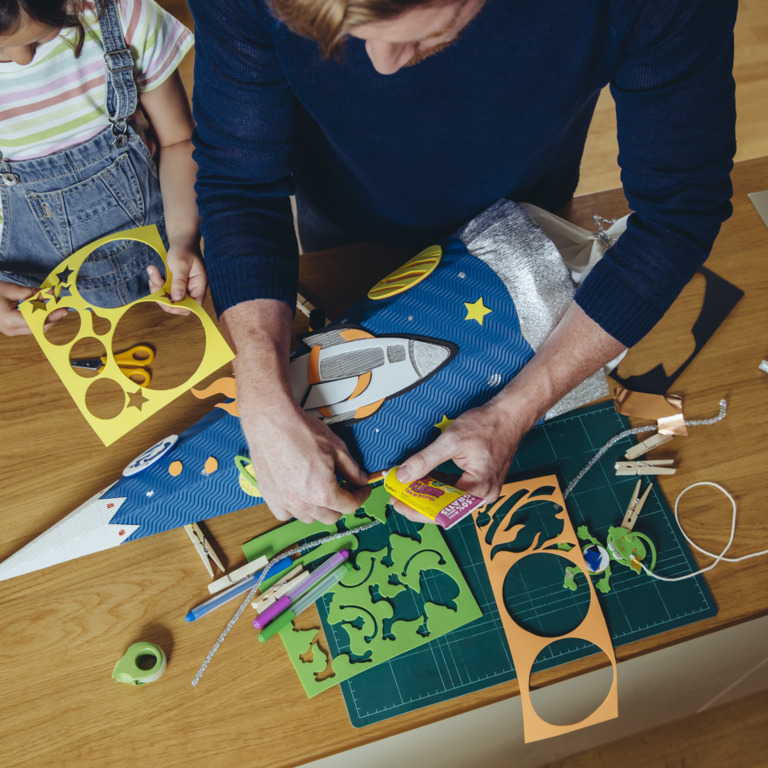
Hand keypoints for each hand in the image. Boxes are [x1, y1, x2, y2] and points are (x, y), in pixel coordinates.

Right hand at [0, 281, 67, 335]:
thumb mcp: (8, 289)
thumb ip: (30, 293)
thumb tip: (49, 294)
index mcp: (9, 320)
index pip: (38, 321)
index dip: (53, 315)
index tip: (63, 308)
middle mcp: (10, 329)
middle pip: (39, 328)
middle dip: (53, 318)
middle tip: (64, 308)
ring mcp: (10, 331)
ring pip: (35, 329)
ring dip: (47, 319)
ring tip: (56, 308)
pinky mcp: (11, 329)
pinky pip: (29, 326)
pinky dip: (39, 319)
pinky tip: (45, 310)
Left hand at [147, 235, 206, 314]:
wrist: (181, 241)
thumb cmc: (184, 250)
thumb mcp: (180, 264)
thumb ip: (179, 281)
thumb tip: (177, 298)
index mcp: (199, 285)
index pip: (193, 305)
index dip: (180, 307)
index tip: (166, 299)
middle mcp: (192, 290)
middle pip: (179, 305)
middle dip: (163, 297)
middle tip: (154, 282)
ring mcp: (183, 288)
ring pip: (169, 299)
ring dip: (157, 289)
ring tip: (152, 271)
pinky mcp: (175, 285)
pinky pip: (164, 292)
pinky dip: (156, 285)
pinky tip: (153, 273)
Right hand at [243, 399, 370, 524]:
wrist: (271, 422)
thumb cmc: (301, 431)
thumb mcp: (337, 448)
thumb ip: (352, 469)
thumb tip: (360, 480)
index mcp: (323, 492)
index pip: (350, 505)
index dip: (360, 496)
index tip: (362, 489)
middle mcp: (303, 503)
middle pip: (331, 516)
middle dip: (342, 503)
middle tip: (344, 486)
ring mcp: (285, 502)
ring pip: (310, 517)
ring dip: (319, 507)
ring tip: (320, 488)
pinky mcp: (270, 497)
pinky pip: (285, 514)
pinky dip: (295, 508)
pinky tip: (299, 493)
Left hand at [389, 399, 527, 523]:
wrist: (509, 416)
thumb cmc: (487, 425)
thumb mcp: (450, 441)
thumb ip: (425, 460)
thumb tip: (403, 475)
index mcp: (478, 490)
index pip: (442, 511)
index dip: (417, 510)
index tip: (398, 504)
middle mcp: (483, 495)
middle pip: (445, 508)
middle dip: (419, 502)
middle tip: (397, 497)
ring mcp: (483, 490)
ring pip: (449, 499)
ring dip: (427, 493)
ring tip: (406, 488)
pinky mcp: (480, 482)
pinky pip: (456, 490)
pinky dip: (439, 485)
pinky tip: (424, 479)